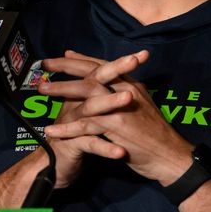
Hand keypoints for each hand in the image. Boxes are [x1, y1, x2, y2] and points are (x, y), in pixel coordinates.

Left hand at [40, 50, 192, 185]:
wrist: (169, 156)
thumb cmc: (154, 135)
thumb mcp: (141, 108)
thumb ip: (123, 96)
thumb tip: (107, 88)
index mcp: (131, 85)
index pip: (103, 65)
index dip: (82, 59)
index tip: (63, 55)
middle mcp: (126, 90)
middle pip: (92, 72)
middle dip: (66, 67)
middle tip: (44, 65)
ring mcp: (121, 107)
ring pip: (87, 92)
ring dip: (61, 90)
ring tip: (42, 90)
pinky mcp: (117, 126)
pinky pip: (86, 124)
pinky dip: (67, 127)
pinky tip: (51, 130)